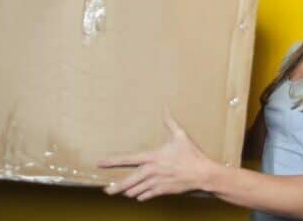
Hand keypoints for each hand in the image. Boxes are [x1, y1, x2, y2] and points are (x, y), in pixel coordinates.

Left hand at [97, 106, 216, 200]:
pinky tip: (139, 196)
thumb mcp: (180, 136)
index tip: (100, 163)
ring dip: (128, 192)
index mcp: (152, 157)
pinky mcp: (162, 191)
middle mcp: (151, 171)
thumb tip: (165, 107)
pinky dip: (141, 196)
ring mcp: (156, 183)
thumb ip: (169, 122)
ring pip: (135, 191)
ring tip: (122, 192)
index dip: (112, 161)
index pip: (127, 159)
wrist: (202, 174)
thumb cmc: (191, 154)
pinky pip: (146, 196)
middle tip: (106, 190)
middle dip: (115, 187)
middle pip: (128, 182)